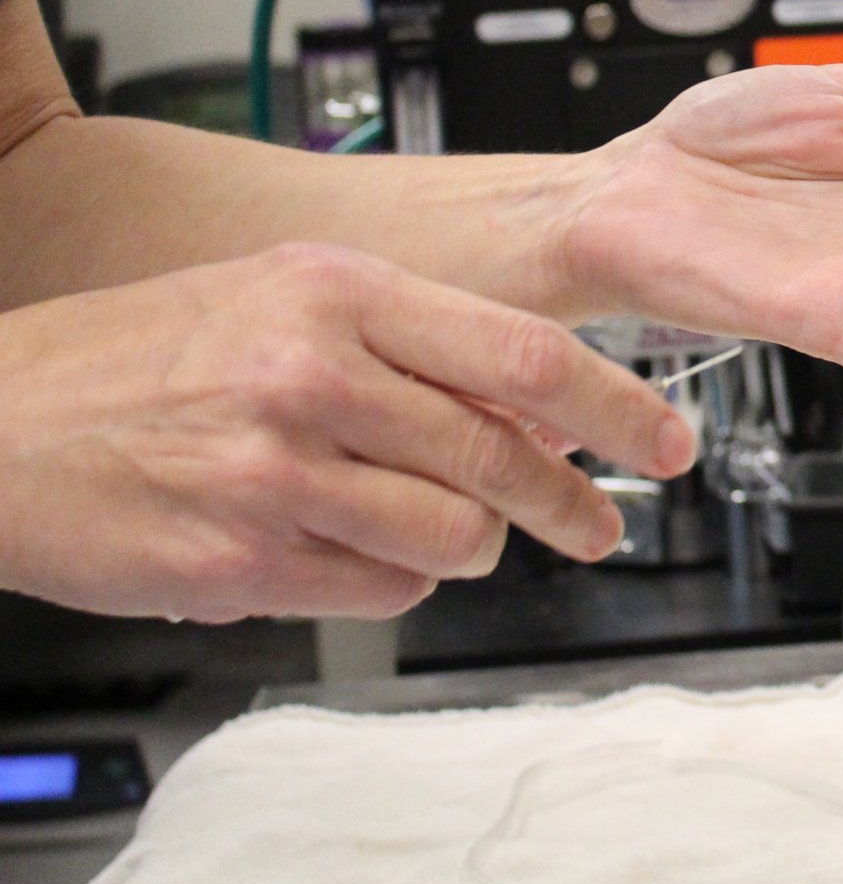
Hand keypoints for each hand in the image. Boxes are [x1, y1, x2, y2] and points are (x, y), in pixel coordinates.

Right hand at [0, 245, 693, 621]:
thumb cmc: (137, 356)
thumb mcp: (282, 297)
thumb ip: (412, 339)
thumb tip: (536, 397)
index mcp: (335, 293)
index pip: (524, 354)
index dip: (616, 407)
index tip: (664, 438)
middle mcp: (311, 375)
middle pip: (502, 455)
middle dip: (575, 501)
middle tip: (601, 521)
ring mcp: (273, 472)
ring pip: (454, 535)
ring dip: (475, 545)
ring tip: (450, 530)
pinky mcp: (238, 560)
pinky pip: (380, 590)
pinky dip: (395, 581)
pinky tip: (357, 552)